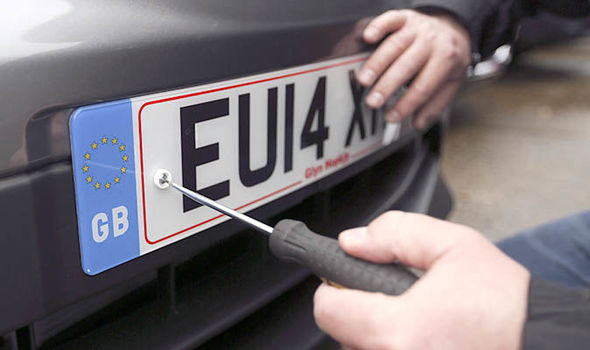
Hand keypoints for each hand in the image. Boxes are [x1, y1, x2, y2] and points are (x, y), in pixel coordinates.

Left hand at [314, 211, 529, 349]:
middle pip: (343, 334)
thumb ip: (395, 235)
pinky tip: (424, 336)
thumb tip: (354, 241)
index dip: (333, 287)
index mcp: (396, 329)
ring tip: (416, 319)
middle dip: (360, 310)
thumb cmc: (507, 306)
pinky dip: (394, 345)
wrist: (542, 342)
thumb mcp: (453, 247)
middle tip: (394, 298)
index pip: (328, 309)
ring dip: (377, 333)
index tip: (345, 280)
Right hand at [359, 10, 470, 128]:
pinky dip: (378, 26)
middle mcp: (432, 41)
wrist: (454, 27)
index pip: (423, 87)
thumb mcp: (451, 82)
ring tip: (364, 81)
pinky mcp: (404, 17)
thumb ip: (435, 105)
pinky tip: (368, 37)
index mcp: (446, 59)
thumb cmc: (448, 58)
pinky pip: (390, 19)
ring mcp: (417, 27)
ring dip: (377, 64)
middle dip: (387, 86)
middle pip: (407, 66)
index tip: (390, 117)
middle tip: (373, 102)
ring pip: (394, 45)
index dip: (406, 104)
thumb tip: (418, 124)